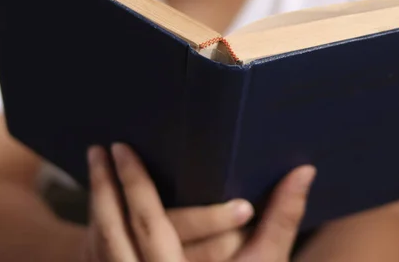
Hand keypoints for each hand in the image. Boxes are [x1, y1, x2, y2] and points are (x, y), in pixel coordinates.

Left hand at [82, 143, 315, 261]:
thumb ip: (283, 219)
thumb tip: (303, 171)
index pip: (148, 224)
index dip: (134, 183)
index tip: (122, 148)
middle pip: (110, 233)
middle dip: (103, 187)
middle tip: (98, 149)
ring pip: (98, 248)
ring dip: (96, 206)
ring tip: (95, 169)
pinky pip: (99, 260)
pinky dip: (97, 231)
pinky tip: (100, 208)